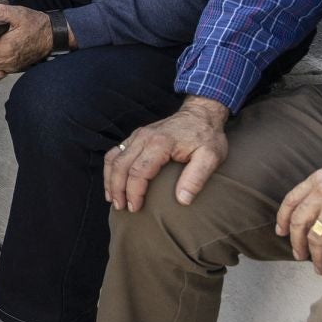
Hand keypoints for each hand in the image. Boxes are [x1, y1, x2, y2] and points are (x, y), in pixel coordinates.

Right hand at [105, 96, 229, 212]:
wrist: (201, 113)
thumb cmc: (207, 137)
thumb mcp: (211, 157)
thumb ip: (196, 178)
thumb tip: (182, 201)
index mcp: (160, 144)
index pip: (138, 171)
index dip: (134, 192)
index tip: (135, 208)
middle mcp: (143, 138)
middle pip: (120, 166)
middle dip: (117, 189)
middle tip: (121, 208)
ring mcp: (137, 135)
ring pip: (113, 158)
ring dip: (110, 180)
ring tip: (113, 198)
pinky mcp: (136, 136)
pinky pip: (115, 152)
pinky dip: (111, 168)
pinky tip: (113, 181)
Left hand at [277, 165, 321, 278]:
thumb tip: (319, 214)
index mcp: (319, 179)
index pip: (291, 200)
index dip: (283, 218)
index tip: (280, 232)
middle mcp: (321, 192)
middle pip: (298, 222)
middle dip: (297, 242)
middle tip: (299, 256)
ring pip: (315, 239)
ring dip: (316, 258)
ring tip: (320, 269)